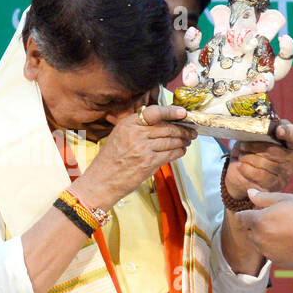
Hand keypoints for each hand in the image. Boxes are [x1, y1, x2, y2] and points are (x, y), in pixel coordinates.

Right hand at [74, 104, 195, 209]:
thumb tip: (161, 123)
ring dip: (183, 141)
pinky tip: (181, 151)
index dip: (171, 111)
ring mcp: (143, 148)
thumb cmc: (110, 160)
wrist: (102, 181)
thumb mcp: (119, 135)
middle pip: (167, 128)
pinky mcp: (149, 163)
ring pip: (171, 141)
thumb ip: (137, 128)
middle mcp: (135, 134)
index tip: (182, 112)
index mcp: (128, 124)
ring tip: (187, 141)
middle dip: (182, 129)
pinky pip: (170, 154)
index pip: (154, 112)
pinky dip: (178, 152)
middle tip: (191, 131)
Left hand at [224, 121, 292, 198]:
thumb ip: (266, 127)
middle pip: (276, 151)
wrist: (240, 171)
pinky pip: (261, 176)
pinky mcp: (274, 185)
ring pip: (266, 164)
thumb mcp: (255, 136)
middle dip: (256, 147)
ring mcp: (284, 174)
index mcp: (289, 144)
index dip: (289, 133)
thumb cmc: (251, 150)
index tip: (278, 130)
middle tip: (243, 145)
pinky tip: (240, 166)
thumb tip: (276, 120)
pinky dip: (247, 169)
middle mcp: (291, 159)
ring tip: (241, 155)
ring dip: (249, 158)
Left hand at [237, 190, 292, 265]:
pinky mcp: (275, 261)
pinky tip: (289, 242)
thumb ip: (264, 197)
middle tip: (277, 220)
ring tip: (286, 231)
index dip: (247, 213)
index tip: (256, 211)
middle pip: (250, 230)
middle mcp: (258, 238)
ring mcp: (266, 251)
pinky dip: (275, 247)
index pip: (241, 217)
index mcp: (258, 221)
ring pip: (260, 242)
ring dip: (266, 237)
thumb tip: (249, 193)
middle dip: (258, 225)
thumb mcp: (286, 199)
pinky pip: (270, 252)